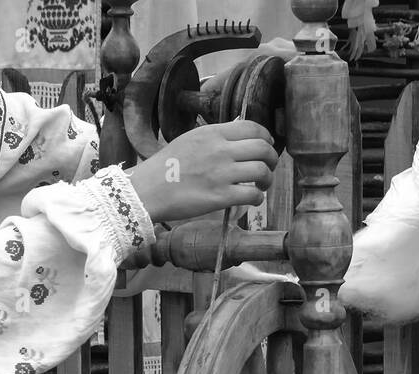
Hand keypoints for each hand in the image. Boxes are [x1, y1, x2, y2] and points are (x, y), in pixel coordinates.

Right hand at [127, 121, 278, 223]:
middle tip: (268, 168)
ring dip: (267, 180)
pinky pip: (253, 195)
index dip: (266, 138)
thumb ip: (215, 137)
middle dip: (272, 159)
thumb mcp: (190, 139)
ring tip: (261, 186)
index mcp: (212, 133)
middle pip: (263, 148)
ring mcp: (221, 173)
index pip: (254, 128)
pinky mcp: (220, 197)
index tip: (266, 147)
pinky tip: (252, 200)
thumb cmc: (165, 167)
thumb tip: (238, 137)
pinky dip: (258, 198)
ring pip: (262, 171)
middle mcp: (220, 150)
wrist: (146, 191)